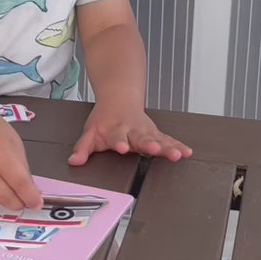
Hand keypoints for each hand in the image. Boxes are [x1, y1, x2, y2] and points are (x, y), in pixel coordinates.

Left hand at [68, 103, 192, 165]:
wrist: (119, 97)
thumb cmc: (105, 119)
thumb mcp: (90, 132)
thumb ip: (83, 148)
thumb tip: (74, 162)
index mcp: (116, 131)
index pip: (117, 138)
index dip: (119, 142)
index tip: (122, 147)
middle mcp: (133, 131)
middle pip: (142, 138)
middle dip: (149, 144)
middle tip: (154, 149)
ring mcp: (146, 132)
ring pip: (158, 139)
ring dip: (167, 147)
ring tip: (176, 154)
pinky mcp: (156, 134)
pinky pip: (169, 140)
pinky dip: (178, 145)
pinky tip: (186, 152)